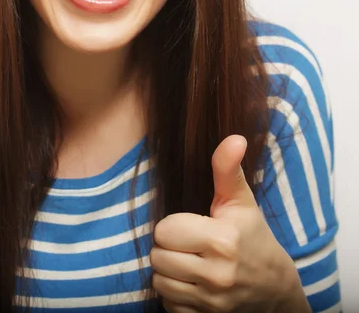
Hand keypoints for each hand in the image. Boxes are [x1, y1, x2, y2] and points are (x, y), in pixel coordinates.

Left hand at [150, 135, 298, 312]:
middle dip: (168, 248)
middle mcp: (216, 274)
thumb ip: (228, 170)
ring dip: (168, 272)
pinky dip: (174, 295)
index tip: (190, 226)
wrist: (276, 290)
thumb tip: (233, 137)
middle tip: (186, 244)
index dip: (174, 225)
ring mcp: (211, 302)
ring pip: (159, 282)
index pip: (165, 229)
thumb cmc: (253, 237)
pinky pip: (168, 306)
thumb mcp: (241, 202)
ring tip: (186, 262)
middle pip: (158, 256)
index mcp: (222, 240)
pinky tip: (191, 284)